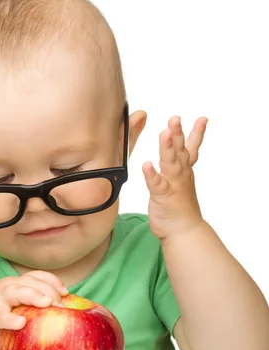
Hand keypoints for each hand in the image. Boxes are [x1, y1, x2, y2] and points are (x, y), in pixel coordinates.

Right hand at [0, 271, 67, 349]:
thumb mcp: (14, 307)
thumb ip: (31, 306)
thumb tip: (61, 314)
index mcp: (16, 284)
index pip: (37, 276)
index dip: (53, 281)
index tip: (66, 292)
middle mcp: (7, 287)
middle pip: (30, 282)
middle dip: (48, 290)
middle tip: (62, 305)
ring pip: (16, 292)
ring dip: (33, 295)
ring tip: (46, 303)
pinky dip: (10, 319)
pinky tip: (20, 323)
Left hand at [142, 115, 207, 239]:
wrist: (183, 230)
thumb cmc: (178, 205)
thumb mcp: (178, 178)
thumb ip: (175, 161)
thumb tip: (172, 145)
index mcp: (184, 170)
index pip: (191, 148)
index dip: (196, 133)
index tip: (202, 118)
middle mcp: (180, 175)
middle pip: (180, 151)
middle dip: (178, 133)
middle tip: (175, 119)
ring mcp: (173, 185)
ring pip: (170, 164)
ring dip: (168, 148)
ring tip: (165, 133)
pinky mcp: (163, 197)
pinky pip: (157, 185)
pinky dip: (152, 175)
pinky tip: (146, 165)